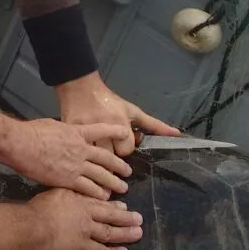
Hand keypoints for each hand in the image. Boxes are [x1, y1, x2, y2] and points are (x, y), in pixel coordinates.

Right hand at [8, 118, 134, 199]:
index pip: (102, 129)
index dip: (115, 131)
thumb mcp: (53, 125)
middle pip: (106, 157)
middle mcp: (82, 149)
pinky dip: (98, 193)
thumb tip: (67, 131)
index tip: (126, 134)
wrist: (22, 145)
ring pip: (101, 175)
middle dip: (119, 165)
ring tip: (122, 188)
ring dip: (113, 182)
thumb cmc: (32, 131)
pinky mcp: (68, 180)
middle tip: (128, 172)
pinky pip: (88, 188)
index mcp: (77, 132)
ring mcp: (77, 165)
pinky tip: (105, 199)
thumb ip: (65, 131)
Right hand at [28, 189, 143, 249]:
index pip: (99, 203)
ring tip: (138, 233)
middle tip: (139, 219)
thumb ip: (66, 192)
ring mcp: (87, 231)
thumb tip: (71, 190)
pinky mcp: (83, 247)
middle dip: (126, 218)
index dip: (113, 206)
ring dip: (125, 233)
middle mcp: (86, 214)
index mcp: (78, 200)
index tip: (124, 206)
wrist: (33, 226)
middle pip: (110, 216)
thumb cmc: (39, 208)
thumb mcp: (54, 192)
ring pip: (110, 232)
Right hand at [57, 74, 180, 156]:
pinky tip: (83, 159)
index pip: (127, 150)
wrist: (80, 88)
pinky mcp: (72, 134)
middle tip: (111, 155)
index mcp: (120, 124)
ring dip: (97, 160)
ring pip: (94, 158)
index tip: (122, 146)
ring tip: (98, 162)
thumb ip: (154, 125)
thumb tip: (176, 134)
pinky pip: (79, 153)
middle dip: (112, 157)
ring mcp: (86, 133)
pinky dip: (82, 157)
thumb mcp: (133, 111)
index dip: (126, 149)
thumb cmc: (109, 101)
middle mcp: (103, 129)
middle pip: (111, 157)